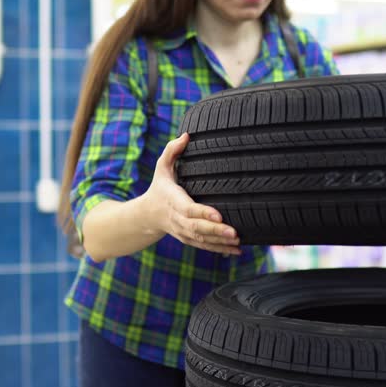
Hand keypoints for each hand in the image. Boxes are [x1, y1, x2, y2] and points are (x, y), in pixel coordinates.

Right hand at [145, 133, 241, 255]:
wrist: (148, 215)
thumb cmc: (160, 187)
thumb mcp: (162, 167)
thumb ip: (172, 151)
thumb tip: (186, 135)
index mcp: (173, 201)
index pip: (189, 208)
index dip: (203, 213)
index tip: (218, 215)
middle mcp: (178, 219)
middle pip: (197, 228)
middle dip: (215, 231)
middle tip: (234, 232)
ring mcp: (183, 232)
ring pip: (202, 240)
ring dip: (220, 242)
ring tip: (237, 241)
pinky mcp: (189, 239)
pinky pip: (205, 247)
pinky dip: (220, 250)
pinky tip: (237, 251)